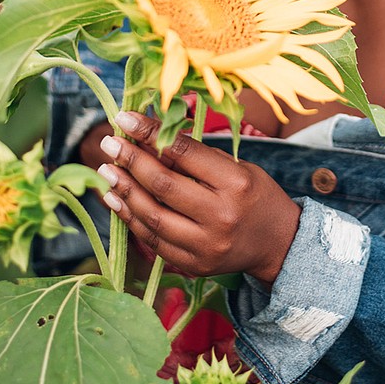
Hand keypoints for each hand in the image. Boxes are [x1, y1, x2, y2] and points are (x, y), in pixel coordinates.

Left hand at [95, 111, 299, 284]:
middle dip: (130, 160)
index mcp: (236, 183)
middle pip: (163, 185)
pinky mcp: (193, 265)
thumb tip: (149, 137)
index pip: (184, 153)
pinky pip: (152, 240)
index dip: (150, 133)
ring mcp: (205, 245)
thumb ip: (196, 157)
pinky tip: (116, 198)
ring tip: (106, 169)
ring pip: (151, 215)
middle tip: (110, 143)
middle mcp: (220, 216)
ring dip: (123, 189)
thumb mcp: (237, 167)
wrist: (278, 243)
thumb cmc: (256, 195)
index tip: (125, 118)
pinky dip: (130, 217)